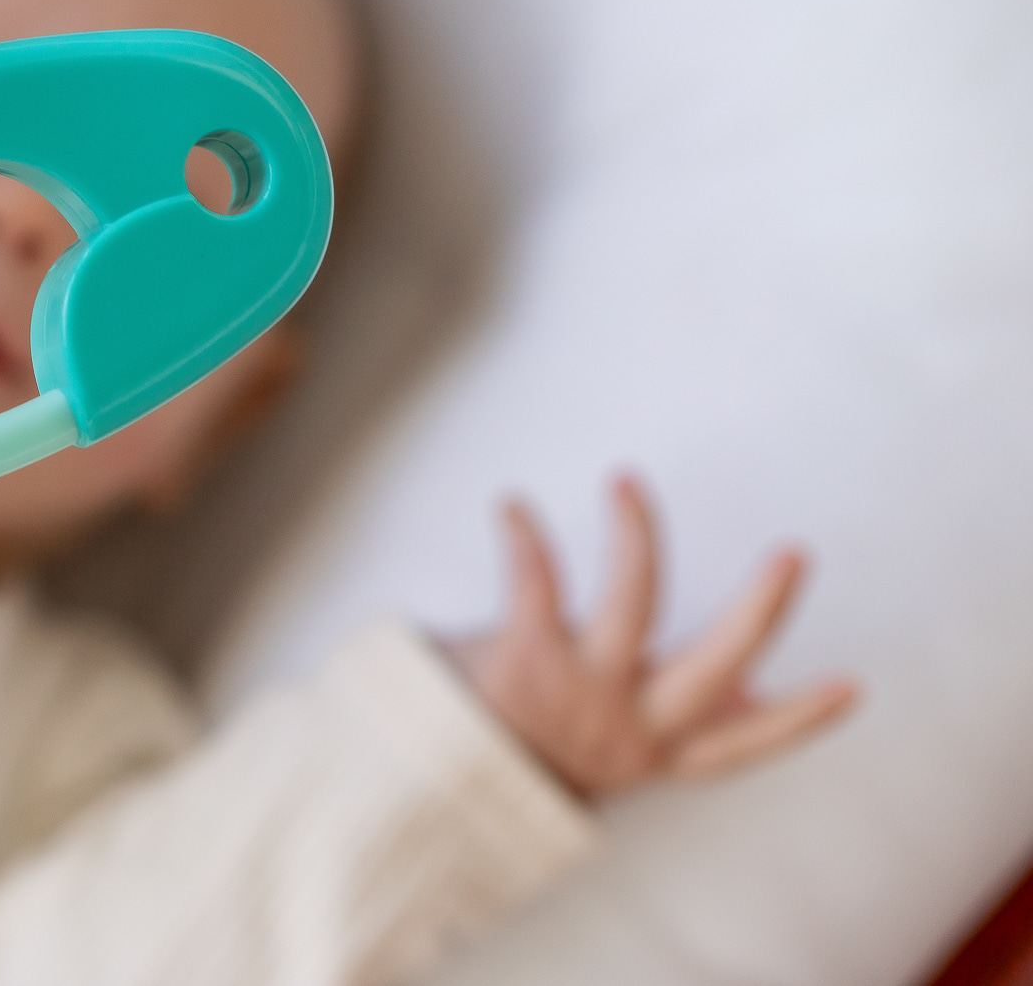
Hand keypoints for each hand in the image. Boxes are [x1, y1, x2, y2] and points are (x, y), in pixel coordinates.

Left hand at [443, 474, 856, 800]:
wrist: (423, 792)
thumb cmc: (517, 752)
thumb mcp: (599, 753)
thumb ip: (664, 724)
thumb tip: (742, 693)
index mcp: (650, 750)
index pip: (740, 745)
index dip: (797, 720)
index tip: (852, 685)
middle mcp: (627, 725)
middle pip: (714, 668)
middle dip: (760, 610)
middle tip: (793, 553)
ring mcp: (580, 693)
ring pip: (633, 605)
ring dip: (636, 538)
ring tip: (627, 483)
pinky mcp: (525, 660)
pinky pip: (535, 584)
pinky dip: (523, 539)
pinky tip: (510, 503)